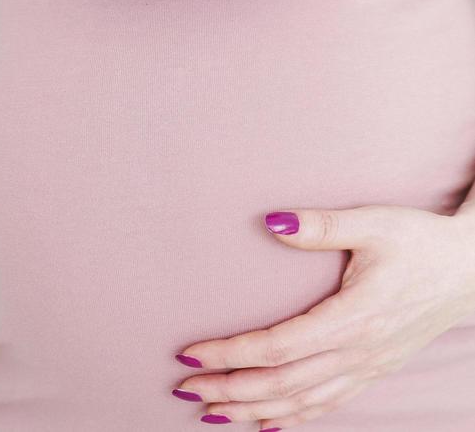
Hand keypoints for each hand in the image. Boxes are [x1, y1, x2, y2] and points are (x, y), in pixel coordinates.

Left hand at [173, 203, 474, 427]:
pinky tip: (267, 424)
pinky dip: (294, 418)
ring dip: (254, 410)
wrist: (468, 269)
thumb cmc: (418, 241)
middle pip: (283, 383)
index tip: (192, 353)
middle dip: (231, 390)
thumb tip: (272, 222)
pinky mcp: (374, 370)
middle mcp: (359, 351)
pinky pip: (328, 405)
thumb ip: (320, 226)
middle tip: (186, 388)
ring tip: (211, 412)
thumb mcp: (372, 224)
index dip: (232, 353)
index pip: (280, 346)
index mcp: (354, 316)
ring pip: (303, 402)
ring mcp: (368, 367)